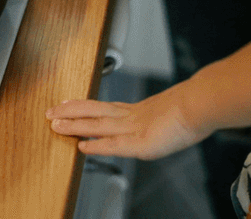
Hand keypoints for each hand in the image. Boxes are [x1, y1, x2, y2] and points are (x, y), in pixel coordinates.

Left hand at [46, 86, 208, 159]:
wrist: (200, 104)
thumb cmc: (192, 107)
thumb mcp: (172, 111)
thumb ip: (160, 117)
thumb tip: (164, 119)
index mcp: (137, 110)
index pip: (103, 107)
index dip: (84, 106)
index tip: (67, 103)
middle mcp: (130, 116)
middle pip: (93, 110)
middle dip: (70, 112)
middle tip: (50, 112)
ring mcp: (133, 128)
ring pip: (96, 124)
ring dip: (74, 125)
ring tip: (55, 124)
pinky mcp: (140, 142)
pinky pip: (113, 144)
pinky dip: (96, 145)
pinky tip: (81, 147)